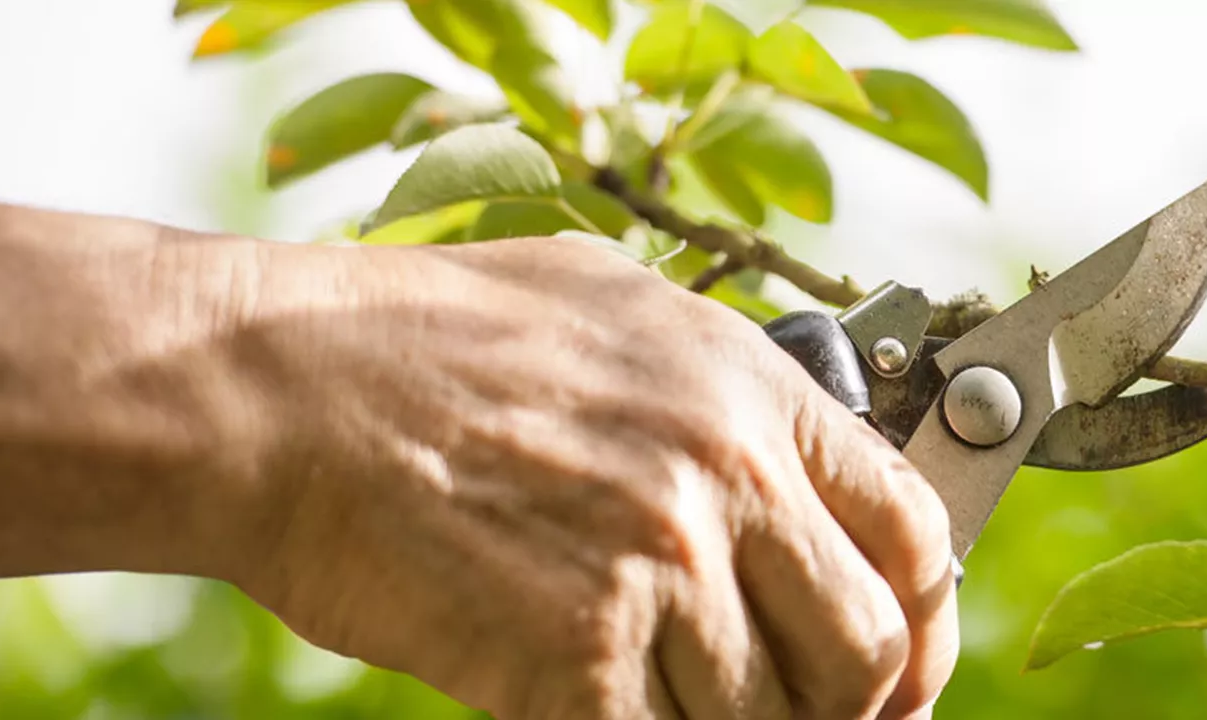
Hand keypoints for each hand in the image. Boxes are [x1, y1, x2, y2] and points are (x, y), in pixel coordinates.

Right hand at [223, 237, 959, 718]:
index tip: (900, 663)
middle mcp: (725, 477)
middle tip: (800, 718)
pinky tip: (594, 711)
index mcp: (750, 389)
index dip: (924, 619)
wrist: (283, 389)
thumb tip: (795, 466)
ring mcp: (655, 572)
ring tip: (672, 701)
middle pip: (866, 650)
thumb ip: (726, 391)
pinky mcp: (573, 662)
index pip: (914, 532)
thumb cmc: (426, 337)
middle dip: (848, 707)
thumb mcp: (615, 310)